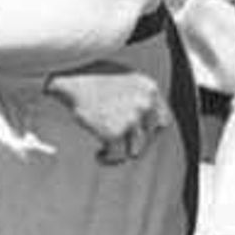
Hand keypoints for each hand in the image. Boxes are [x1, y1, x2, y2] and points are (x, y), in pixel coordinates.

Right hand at [48, 66, 164, 163]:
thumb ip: (139, 97)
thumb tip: (142, 122)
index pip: (164, 121)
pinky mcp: (114, 133)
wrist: (70, 77)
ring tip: (107, 152)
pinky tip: (99, 155)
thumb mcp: (125, 78)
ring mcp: (131, 120)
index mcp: (150, 90)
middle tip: (121, 147)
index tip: (140, 138)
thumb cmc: (93, 76)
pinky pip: (116, 155)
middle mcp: (145, 105)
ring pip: (135, 150)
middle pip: (149, 138)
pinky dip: (107, 158)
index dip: (152, 133)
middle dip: (136, 144)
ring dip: (121, 153)